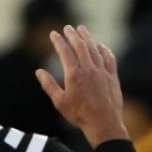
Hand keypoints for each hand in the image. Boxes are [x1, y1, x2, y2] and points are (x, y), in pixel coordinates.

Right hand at [36, 24, 128, 146]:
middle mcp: (89, 70)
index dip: (58, 41)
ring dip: (87, 37)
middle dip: (72, 35)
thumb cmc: (80, 115)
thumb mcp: (60, 102)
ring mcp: (102, 72)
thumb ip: (49, 85)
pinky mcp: (113, 77)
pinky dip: (104, 50)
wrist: (104, 124)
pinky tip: (100, 45)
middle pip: (80, 46)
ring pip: (94, 49)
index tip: (53, 34)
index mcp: (74, 75)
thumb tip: (39, 71)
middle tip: (67, 27)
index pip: (65, 52)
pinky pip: (109, 58)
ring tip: (82, 29)